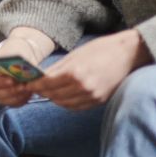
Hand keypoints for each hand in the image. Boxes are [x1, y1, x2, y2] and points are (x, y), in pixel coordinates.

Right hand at [0, 27, 56, 106]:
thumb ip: (10, 60)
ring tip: (28, 89)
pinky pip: (13, 103)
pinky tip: (29, 93)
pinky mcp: (6, 100)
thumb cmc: (9, 55)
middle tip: (23, 86)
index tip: (11, 80)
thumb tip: (19, 66)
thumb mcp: (8, 53)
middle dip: (11, 90)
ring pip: (5, 100)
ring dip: (17, 95)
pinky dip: (22, 99)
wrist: (15, 60)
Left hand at [29, 29, 149, 109]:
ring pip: (64, 104)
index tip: (26, 84)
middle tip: (34, 88)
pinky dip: (66, 103)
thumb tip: (40, 77)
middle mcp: (83, 87)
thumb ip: (57, 68)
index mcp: (75, 73)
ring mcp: (92, 96)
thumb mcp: (75, 55)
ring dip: (53, 98)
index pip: (47, 84)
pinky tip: (63, 95)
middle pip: (53, 95)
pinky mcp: (99, 101)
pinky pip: (76, 107)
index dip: (34, 85)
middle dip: (42, 92)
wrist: (129, 54)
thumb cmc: (102, 49)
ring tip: (48, 91)